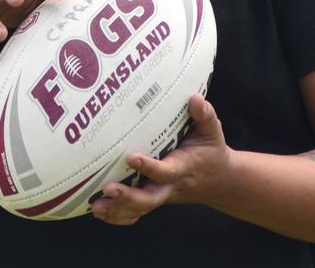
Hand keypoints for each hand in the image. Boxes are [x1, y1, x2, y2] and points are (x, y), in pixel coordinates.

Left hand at [90, 94, 231, 224]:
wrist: (218, 181)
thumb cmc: (210, 150)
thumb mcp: (213, 132)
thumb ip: (205, 115)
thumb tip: (194, 98)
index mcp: (183, 169)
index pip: (166, 171)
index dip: (149, 167)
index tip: (131, 157)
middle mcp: (169, 186)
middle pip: (149, 198)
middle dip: (129, 197)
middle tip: (108, 189)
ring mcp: (160, 195)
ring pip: (139, 209)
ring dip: (117, 209)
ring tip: (96, 207)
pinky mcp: (152, 200)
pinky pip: (135, 213)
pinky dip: (118, 216)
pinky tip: (99, 212)